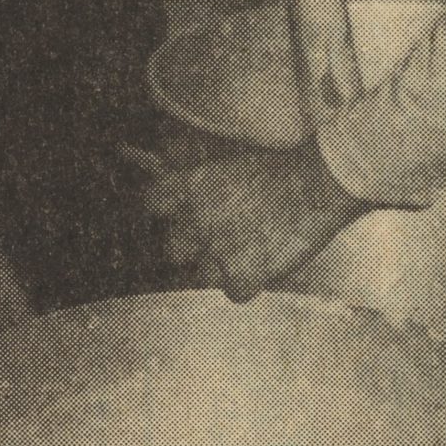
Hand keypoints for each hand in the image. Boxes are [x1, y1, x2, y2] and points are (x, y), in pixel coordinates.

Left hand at [124, 135, 368, 302]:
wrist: (320, 182)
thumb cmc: (277, 168)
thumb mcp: (224, 158)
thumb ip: (180, 165)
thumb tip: (125, 151)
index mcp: (190, 186)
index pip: (149, 205)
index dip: (162, 214)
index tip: (178, 216)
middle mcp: (197, 219)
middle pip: (171, 250)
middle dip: (192, 247)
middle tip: (223, 236)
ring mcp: (218, 250)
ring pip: (201, 275)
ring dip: (221, 266)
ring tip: (251, 246)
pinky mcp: (243, 274)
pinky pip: (233, 293)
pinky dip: (248, 283)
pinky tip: (264, 263)